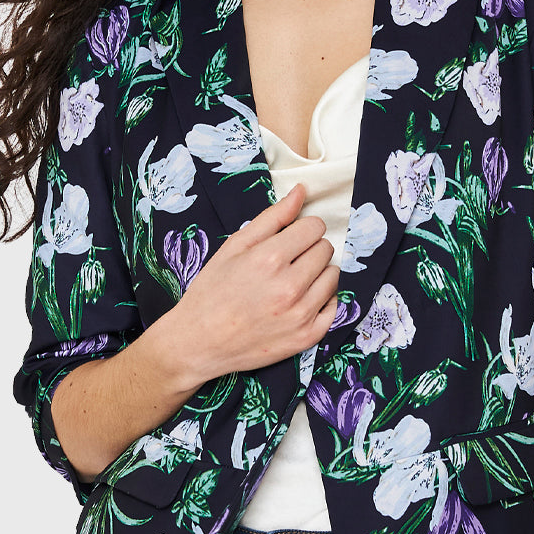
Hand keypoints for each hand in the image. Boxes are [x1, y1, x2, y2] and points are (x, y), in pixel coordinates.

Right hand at [173, 181, 339, 380]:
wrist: (199, 342)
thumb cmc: (212, 291)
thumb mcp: (235, 246)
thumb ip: (272, 217)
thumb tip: (302, 191)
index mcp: (270, 259)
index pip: (315, 227)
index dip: (302, 229)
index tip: (291, 238)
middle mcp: (290, 287)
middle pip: (325, 250)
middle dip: (309, 249)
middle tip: (286, 262)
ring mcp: (301, 314)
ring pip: (333, 276)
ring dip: (317, 273)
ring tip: (291, 281)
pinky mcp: (307, 336)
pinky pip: (334, 306)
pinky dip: (321, 300)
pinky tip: (300, 301)